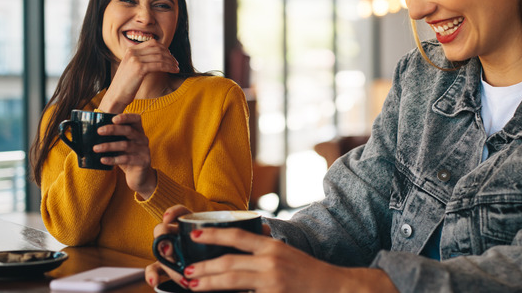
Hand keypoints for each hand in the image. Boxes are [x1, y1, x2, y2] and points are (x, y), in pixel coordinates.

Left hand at [95, 113, 155, 198]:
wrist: (139, 176)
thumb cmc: (126, 157)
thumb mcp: (121, 145)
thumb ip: (113, 138)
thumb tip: (89, 132)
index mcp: (138, 131)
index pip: (136, 118)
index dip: (126, 117)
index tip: (113, 119)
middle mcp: (143, 139)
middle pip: (128, 130)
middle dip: (113, 129)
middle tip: (99, 131)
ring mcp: (144, 150)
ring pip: (125, 145)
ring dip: (108, 146)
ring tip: (95, 148)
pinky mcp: (143, 161)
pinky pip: (126, 159)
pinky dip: (113, 159)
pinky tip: (103, 160)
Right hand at [99, 39, 179, 112]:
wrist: (116, 96)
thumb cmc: (126, 85)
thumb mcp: (132, 68)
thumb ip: (142, 60)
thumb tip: (159, 57)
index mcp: (130, 50)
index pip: (152, 43)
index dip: (164, 49)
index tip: (171, 56)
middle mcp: (132, 52)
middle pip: (157, 48)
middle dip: (169, 55)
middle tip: (176, 63)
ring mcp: (135, 59)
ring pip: (160, 57)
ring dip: (171, 62)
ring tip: (176, 68)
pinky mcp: (139, 68)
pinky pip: (159, 65)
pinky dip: (169, 67)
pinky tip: (174, 71)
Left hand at [144, 206, 397, 292]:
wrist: (335, 288)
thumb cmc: (309, 272)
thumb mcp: (287, 253)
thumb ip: (265, 247)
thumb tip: (247, 240)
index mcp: (272, 247)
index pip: (237, 237)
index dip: (214, 235)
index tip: (194, 235)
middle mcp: (270, 262)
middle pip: (228, 264)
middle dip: (204, 269)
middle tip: (186, 272)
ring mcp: (271, 282)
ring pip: (232, 281)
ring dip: (209, 283)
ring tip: (193, 285)